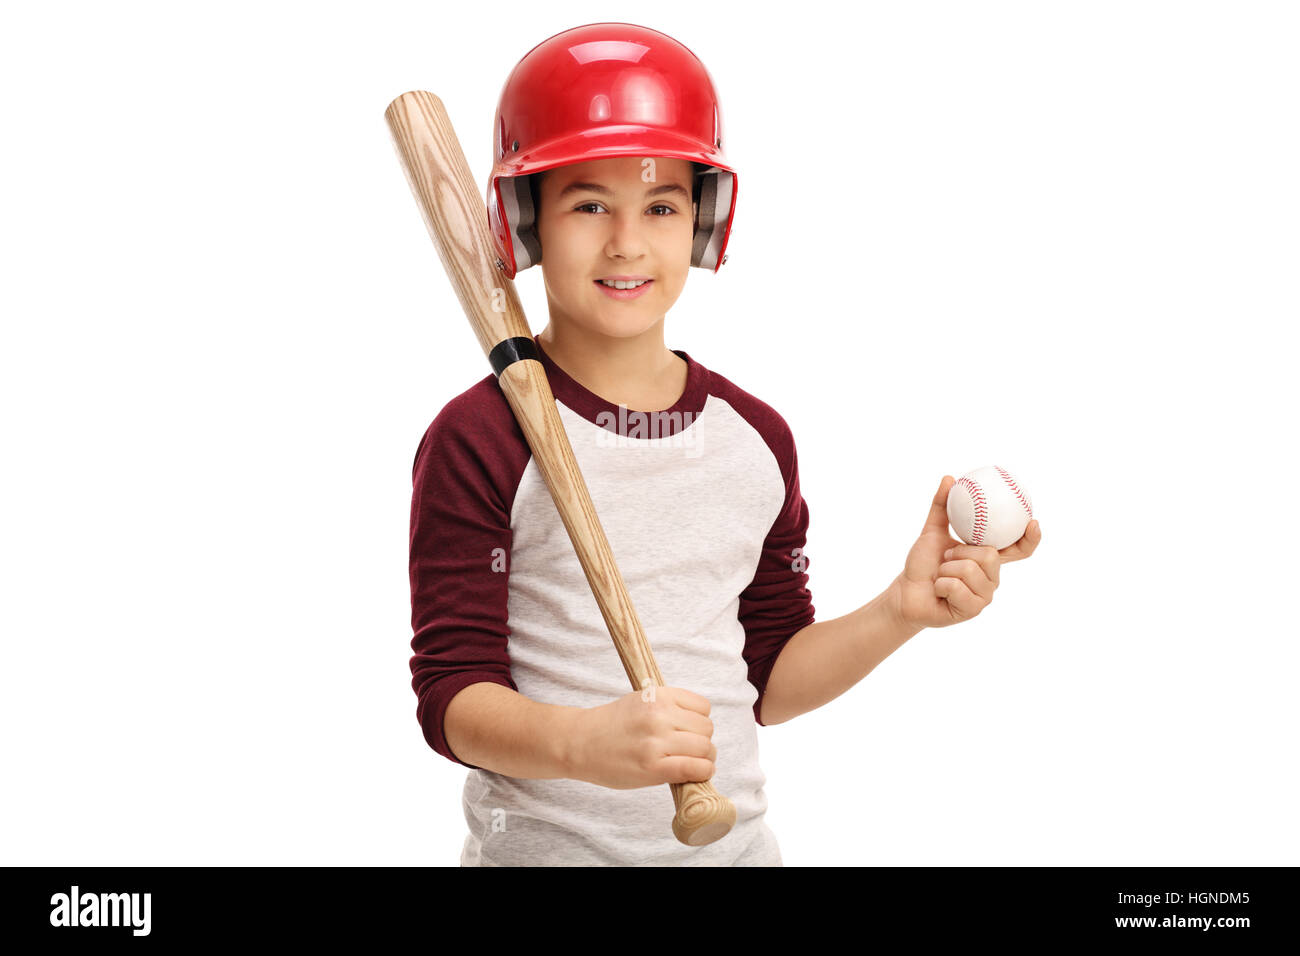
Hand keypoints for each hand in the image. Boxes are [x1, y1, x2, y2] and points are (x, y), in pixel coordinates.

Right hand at [569, 686, 717, 789]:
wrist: (579, 743)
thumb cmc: (611, 724)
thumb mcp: (641, 700)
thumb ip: (669, 706)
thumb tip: (701, 724)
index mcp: (658, 696)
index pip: (703, 707)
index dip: (700, 721)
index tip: (690, 731)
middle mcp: (659, 716)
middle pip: (706, 729)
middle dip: (703, 741)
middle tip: (690, 751)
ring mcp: (656, 742)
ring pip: (705, 748)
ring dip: (704, 758)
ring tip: (692, 763)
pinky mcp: (653, 768)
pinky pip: (695, 768)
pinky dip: (702, 772)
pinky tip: (693, 774)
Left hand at [891, 475, 1040, 628]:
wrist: (906, 592)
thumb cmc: (922, 564)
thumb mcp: (931, 532)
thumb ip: (941, 506)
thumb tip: (950, 478)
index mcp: (988, 558)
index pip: (1019, 550)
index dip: (1030, 538)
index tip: (1032, 522)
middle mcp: (992, 577)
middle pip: (990, 555)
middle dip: (961, 552)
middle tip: (947, 557)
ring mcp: (984, 596)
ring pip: (971, 570)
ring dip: (946, 569)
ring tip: (941, 575)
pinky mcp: (972, 610)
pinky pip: (957, 587)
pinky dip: (940, 585)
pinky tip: (939, 591)